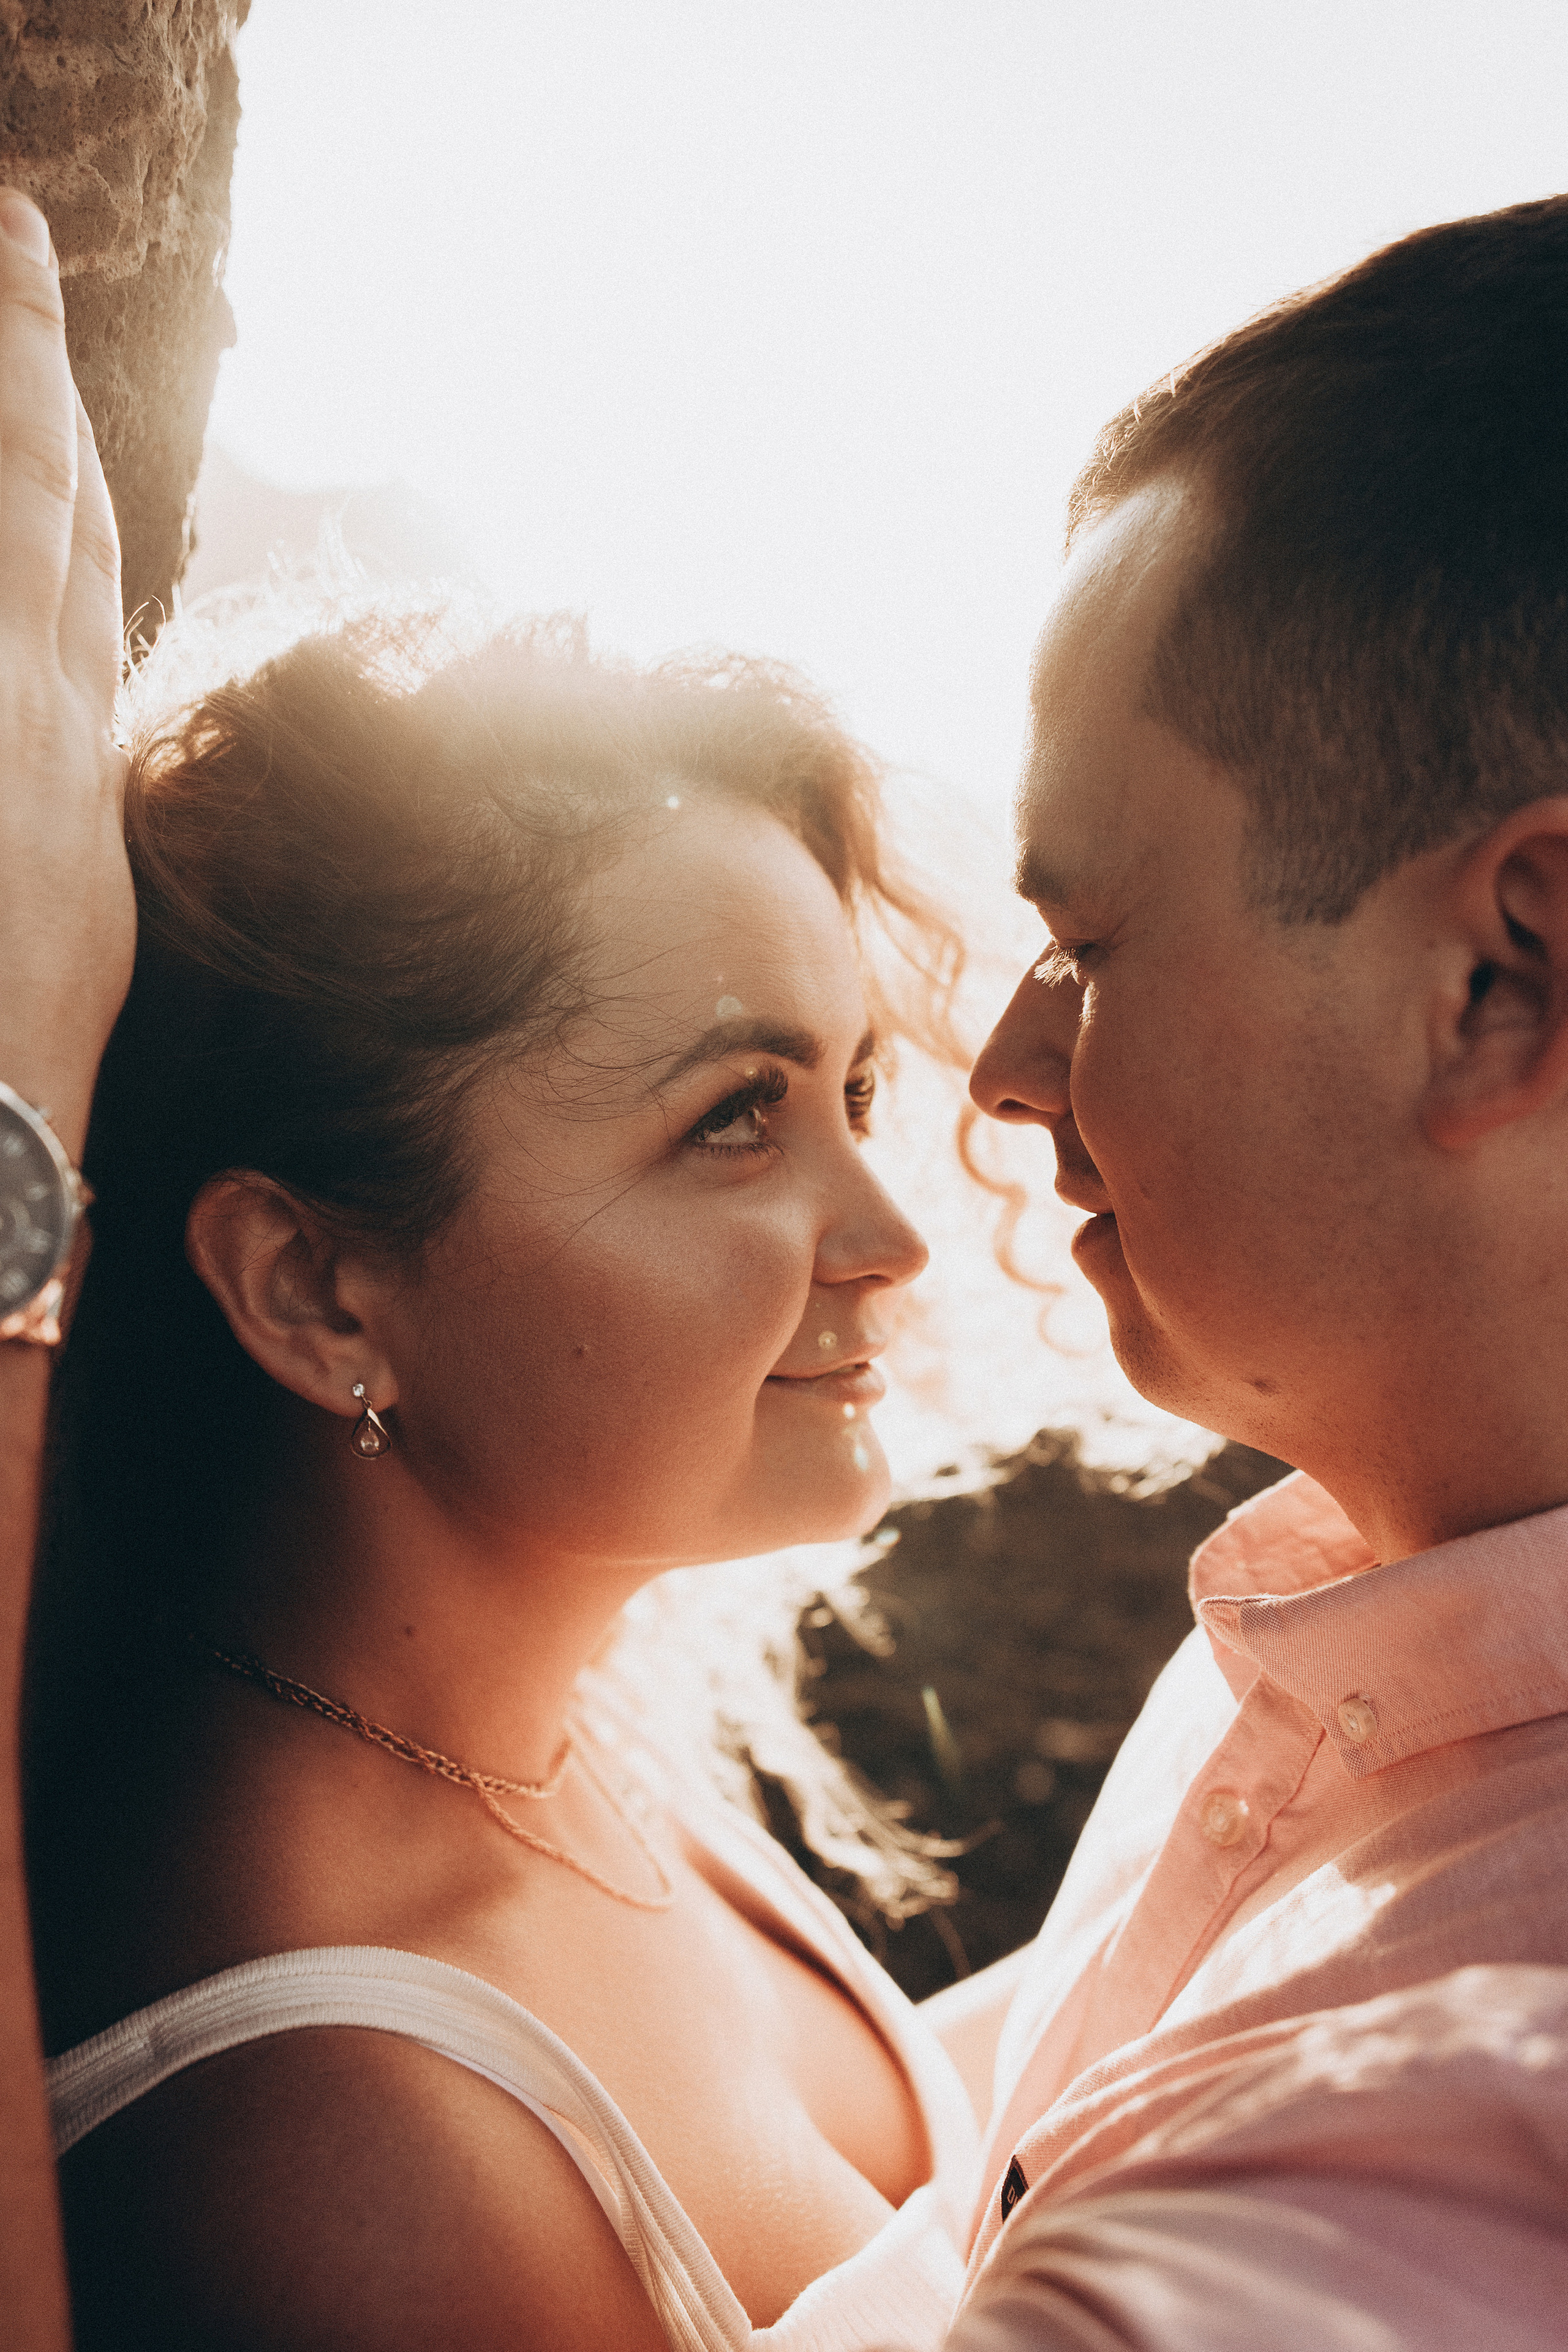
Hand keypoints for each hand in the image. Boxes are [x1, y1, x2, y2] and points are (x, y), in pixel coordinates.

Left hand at [0, 189, 131, 1161]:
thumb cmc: (4, 1073)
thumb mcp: (46, 927)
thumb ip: (37, 824)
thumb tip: (28, 770)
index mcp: (66, 778)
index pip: (76, 587)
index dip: (66, 465)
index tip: (50, 373)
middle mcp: (48, 726)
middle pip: (51, 511)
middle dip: (32, 368)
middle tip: (13, 232)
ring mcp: (13, 720)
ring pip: (18, 505)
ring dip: (7, 375)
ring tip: (0, 249)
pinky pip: (1, 561)